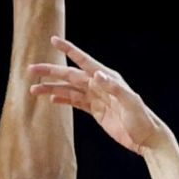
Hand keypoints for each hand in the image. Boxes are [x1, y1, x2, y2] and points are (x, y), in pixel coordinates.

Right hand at [28, 37, 167, 154]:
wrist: (147, 138)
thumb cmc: (141, 119)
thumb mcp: (130, 103)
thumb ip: (113, 87)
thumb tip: (96, 74)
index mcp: (108, 78)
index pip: (84, 61)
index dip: (69, 50)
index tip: (53, 40)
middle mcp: (100, 85)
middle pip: (70, 75)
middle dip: (51, 71)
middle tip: (31, 69)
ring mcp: (97, 97)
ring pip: (69, 89)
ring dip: (52, 88)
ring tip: (33, 89)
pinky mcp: (96, 110)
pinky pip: (76, 102)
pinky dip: (63, 100)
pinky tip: (51, 99)